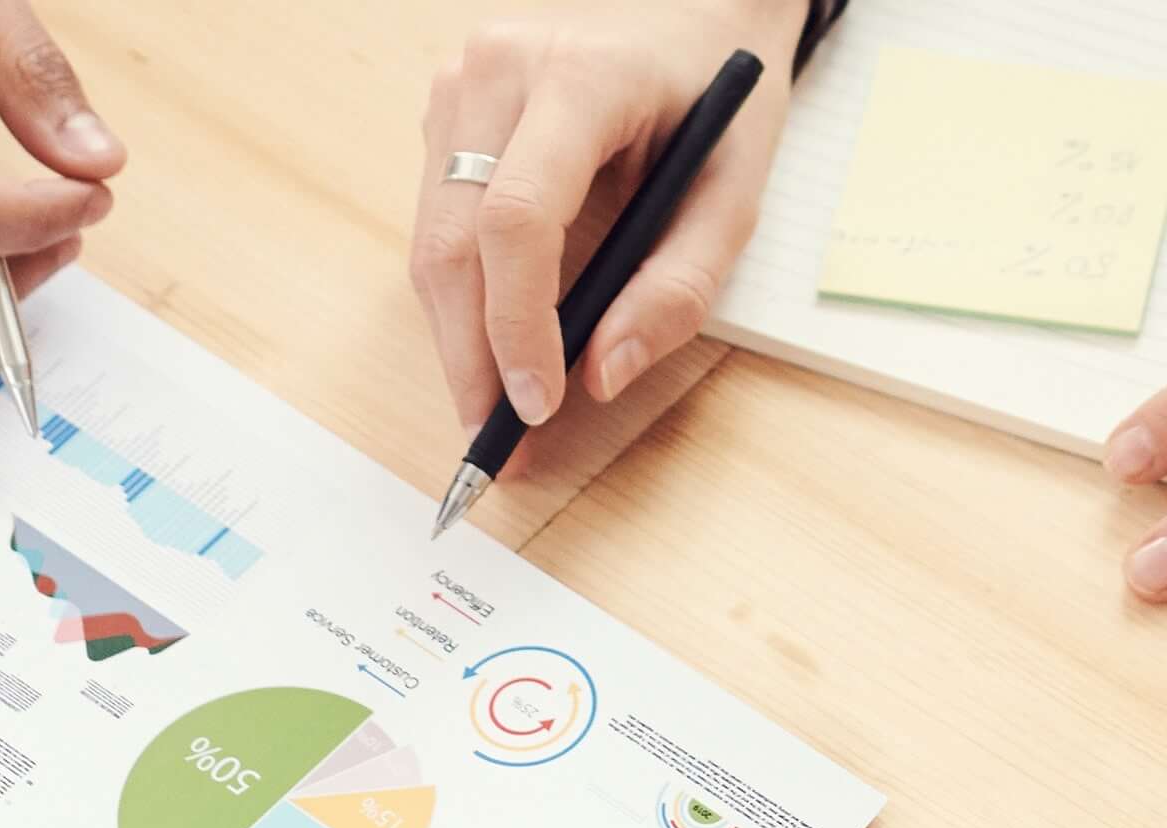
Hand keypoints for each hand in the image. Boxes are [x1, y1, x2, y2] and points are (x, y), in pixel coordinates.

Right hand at [414, 0, 801, 434]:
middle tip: (496, 445)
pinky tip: (491, 346)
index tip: (535, 405)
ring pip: (431, 238)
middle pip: (453, 240)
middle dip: (470, 356)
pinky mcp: (446, 110)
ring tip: (491, 413)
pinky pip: (437, 220)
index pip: (517, 220)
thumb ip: (678, 288)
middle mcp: (496, 71)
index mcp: (577, 78)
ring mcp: (459, 85)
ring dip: (457, 336)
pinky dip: (461, 294)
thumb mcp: (734, 195)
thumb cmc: (718, 100)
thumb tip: (603, 373)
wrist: (694, 8)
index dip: (517, 325)